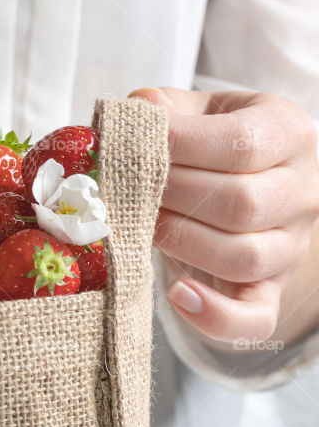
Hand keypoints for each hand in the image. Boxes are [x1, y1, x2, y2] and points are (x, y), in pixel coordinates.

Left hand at [130, 88, 318, 343]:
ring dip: (180, 243)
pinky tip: (178, 296)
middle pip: (242, 203)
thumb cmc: (215, 143)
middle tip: (125, 189)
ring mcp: (292, 246)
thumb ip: (168, 106)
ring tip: (141, 226)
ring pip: (244, 257)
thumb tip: (139, 110)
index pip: (242, 144)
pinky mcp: (271, 290)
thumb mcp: (199, 111)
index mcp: (289, 133)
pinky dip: (215, 317)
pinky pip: (254, 319)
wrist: (248, 184)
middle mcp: (303, 191)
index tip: (131, 146)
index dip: (180, 146)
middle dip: (172, 197)